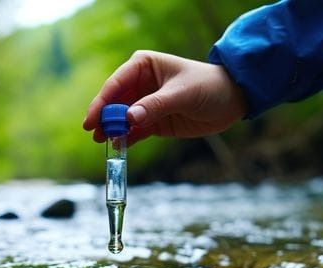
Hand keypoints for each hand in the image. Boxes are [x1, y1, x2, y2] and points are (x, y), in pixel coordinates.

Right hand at [83, 50, 246, 145]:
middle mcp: (140, 84)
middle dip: (104, 118)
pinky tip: (118, 146)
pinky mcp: (152, 121)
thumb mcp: (182, 94)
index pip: (116, 84)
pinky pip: (134, 131)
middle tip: (95, 133)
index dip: (102, 102)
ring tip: (102, 141)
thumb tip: (129, 118)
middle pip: (114, 102)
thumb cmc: (208, 86)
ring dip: (112, 130)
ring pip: (121, 118)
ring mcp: (145, 104)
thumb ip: (155, 106)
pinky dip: (126, 138)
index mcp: (143, 66)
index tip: (92, 119)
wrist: (231, 101)